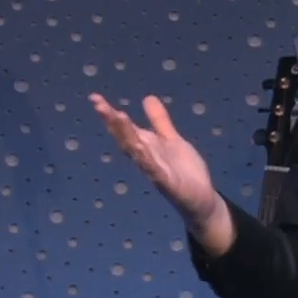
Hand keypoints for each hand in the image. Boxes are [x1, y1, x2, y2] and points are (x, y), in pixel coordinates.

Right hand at [89, 93, 222, 230]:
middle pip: (126, 139)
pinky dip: (147, 160)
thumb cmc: (185, 171)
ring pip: (137, 152)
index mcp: (147, 147)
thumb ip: (160, 122)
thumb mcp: (172, 140)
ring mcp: (155, 171)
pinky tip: (141, 149)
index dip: (110, 114)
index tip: (95, 98)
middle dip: (113, 123)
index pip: (125, 129)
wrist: (201, 199)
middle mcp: (146, 158)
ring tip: (117, 117)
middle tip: (100, 105)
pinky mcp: (167, 184)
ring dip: (126, 136)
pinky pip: (155, 171)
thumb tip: (147, 98)